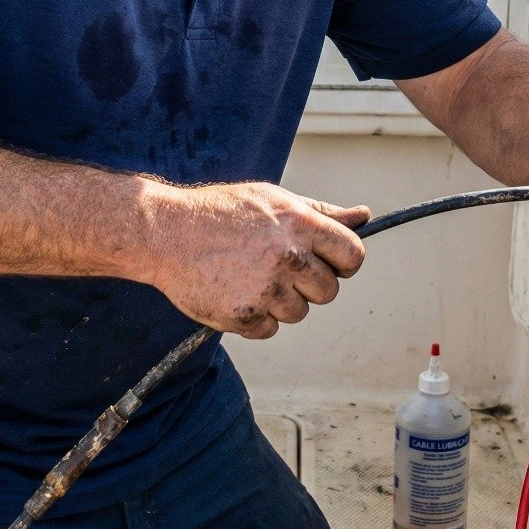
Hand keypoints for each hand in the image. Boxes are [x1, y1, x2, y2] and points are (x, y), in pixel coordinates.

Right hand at [142, 181, 368, 337]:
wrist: (165, 232)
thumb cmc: (221, 211)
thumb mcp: (273, 199)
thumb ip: (321, 212)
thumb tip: (364, 217)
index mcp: (300, 223)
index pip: (352, 255)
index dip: (343, 262)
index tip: (329, 263)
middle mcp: (287, 256)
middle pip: (328, 291)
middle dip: (309, 284)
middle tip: (277, 267)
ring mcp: (266, 288)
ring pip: (299, 312)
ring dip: (280, 302)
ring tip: (249, 276)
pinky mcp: (243, 315)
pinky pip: (269, 329)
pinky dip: (255, 318)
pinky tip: (234, 291)